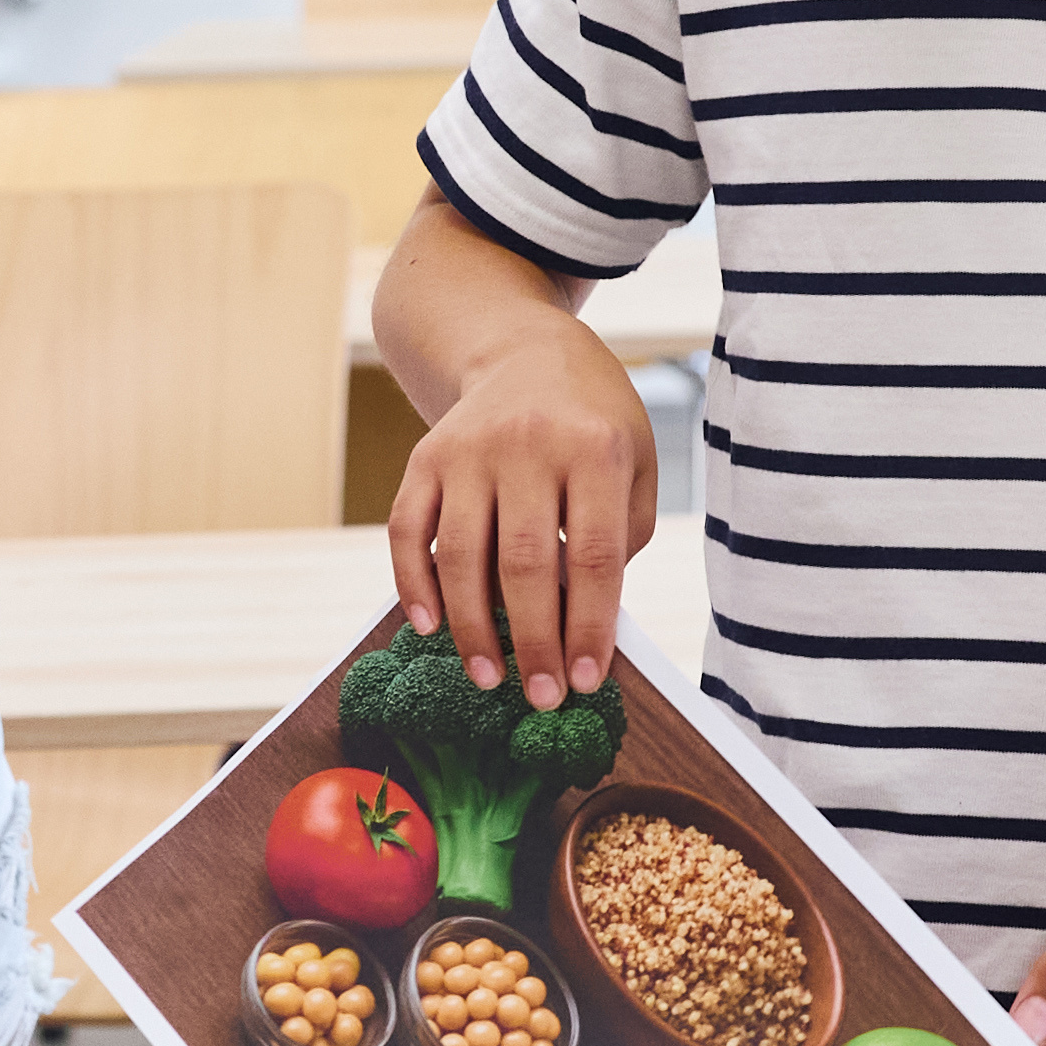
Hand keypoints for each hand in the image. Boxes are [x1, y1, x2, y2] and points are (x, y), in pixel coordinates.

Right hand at [385, 313, 653, 703]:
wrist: (523, 348)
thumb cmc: (592, 421)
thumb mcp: (636, 462)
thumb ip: (620, 536)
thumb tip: (585, 623)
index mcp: (595, 448)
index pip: (593, 555)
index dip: (589, 626)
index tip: (587, 680)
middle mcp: (528, 444)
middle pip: (525, 563)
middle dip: (533, 641)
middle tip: (541, 697)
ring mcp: (468, 449)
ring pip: (463, 555)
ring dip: (473, 628)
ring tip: (489, 679)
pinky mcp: (425, 457)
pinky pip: (408, 530)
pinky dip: (414, 583)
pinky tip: (430, 628)